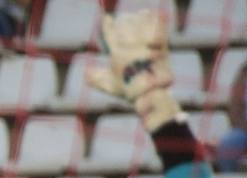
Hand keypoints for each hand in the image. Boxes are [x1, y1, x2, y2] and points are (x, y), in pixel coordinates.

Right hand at [84, 10, 181, 131]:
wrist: (151, 94)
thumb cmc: (129, 91)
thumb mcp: (110, 86)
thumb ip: (96, 78)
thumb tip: (85, 72)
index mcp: (117, 55)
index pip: (110, 33)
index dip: (107, 24)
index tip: (107, 18)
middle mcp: (132, 47)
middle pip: (126, 24)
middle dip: (124, 19)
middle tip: (124, 18)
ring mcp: (147, 45)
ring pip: (142, 23)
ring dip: (139, 17)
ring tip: (140, 14)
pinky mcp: (161, 44)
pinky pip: (157, 26)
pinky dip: (155, 19)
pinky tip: (152, 15)